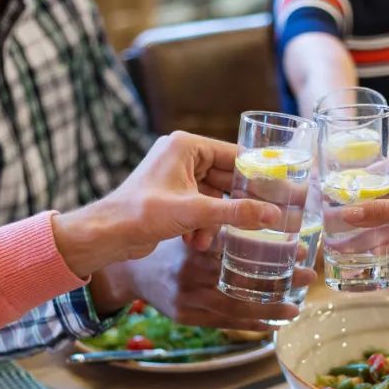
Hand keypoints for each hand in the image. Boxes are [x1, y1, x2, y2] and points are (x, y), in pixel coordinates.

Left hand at [52, 132, 278, 275]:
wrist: (106, 235)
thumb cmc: (142, 214)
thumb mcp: (195, 213)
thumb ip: (236, 212)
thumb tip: (273, 215)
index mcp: (186, 146)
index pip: (235, 155)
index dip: (259, 174)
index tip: (282, 188)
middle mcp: (181, 156)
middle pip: (226, 177)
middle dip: (238, 203)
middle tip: (267, 218)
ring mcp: (176, 177)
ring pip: (214, 197)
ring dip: (216, 220)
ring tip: (211, 239)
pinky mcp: (171, 197)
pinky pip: (200, 208)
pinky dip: (202, 225)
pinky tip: (196, 243)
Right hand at [100, 238, 310, 331]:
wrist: (128, 271)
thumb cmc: (165, 243)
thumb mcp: (188, 226)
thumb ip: (217, 224)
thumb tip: (263, 213)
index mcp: (195, 251)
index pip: (242, 254)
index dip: (273, 256)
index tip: (298, 251)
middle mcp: (192, 278)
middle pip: (245, 285)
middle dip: (280, 284)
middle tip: (306, 277)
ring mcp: (189, 301)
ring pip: (237, 310)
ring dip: (270, 309)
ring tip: (295, 307)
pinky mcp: (187, 317)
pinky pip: (224, 323)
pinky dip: (249, 324)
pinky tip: (271, 323)